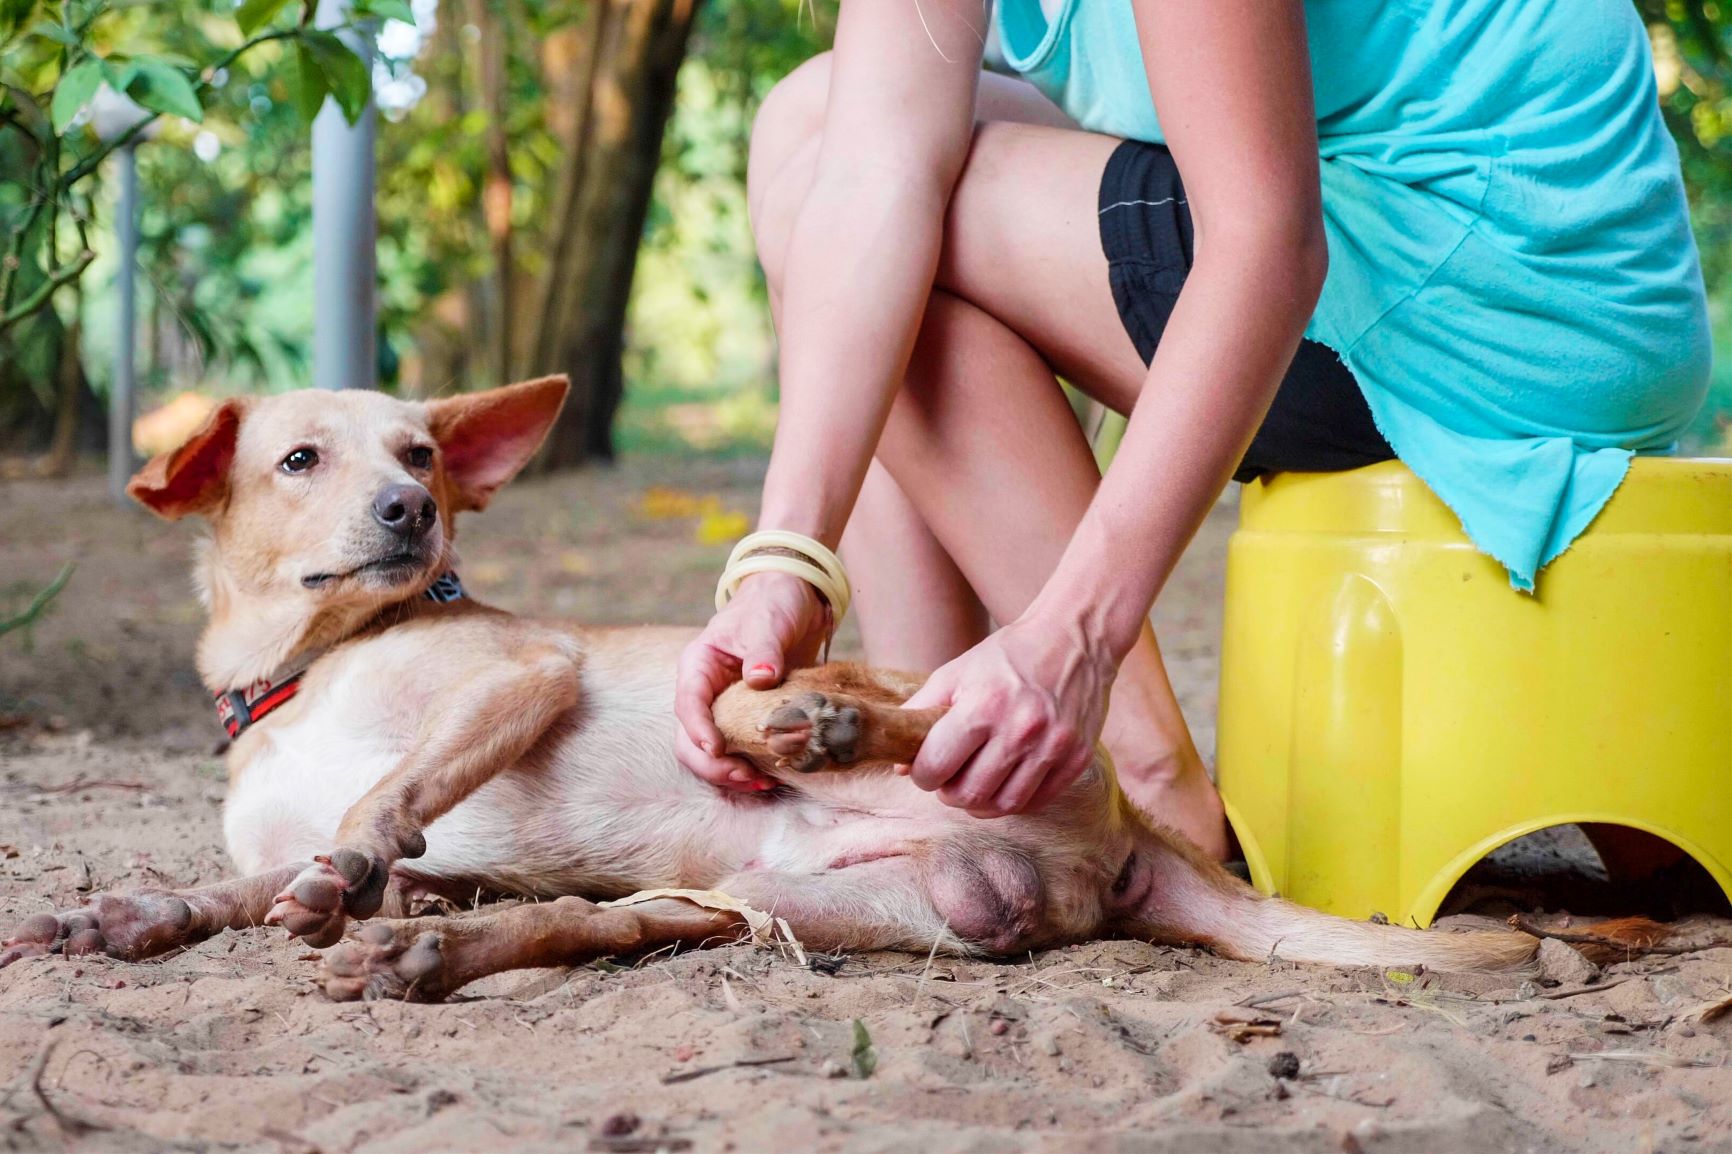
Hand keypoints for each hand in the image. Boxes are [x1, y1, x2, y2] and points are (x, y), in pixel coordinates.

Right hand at [675, 572, 831, 790]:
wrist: (795, 600)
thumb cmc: (773, 604)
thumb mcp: (768, 623)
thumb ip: (764, 650)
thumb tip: (760, 677)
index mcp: (699, 667)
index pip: (688, 705)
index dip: (699, 732)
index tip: (718, 751)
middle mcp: (706, 693)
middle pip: (690, 741)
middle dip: (715, 765)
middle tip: (748, 776)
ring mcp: (724, 709)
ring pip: (711, 755)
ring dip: (732, 774)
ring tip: (764, 783)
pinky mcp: (747, 720)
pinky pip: (740, 752)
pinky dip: (752, 767)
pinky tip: (775, 775)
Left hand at [900, 611, 1115, 816]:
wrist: (1074, 637)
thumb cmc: (1008, 655)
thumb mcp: (956, 672)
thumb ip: (921, 713)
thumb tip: (900, 764)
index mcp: (984, 705)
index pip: (937, 766)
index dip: (922, 774)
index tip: (925, 769)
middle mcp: (1021, 729)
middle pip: (969, 794)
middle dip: (949, 793)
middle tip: (949, 779)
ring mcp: (1053, 746)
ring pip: (1004, 805)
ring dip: (980, 803)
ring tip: (975, 784)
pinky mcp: (1077, 758)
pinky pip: (1036, 801)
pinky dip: (1013, 800)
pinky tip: (1004, 783)